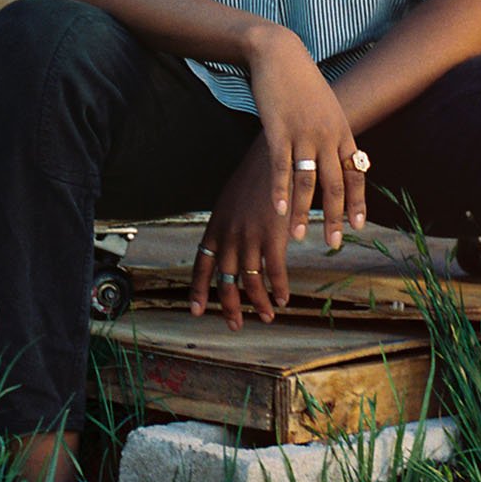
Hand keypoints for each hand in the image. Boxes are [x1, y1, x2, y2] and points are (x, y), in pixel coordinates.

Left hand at [189, 136, 290, 329]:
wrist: (274, 157)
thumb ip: (228, 225)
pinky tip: (284, 298)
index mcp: (216, 227)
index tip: (196, 310)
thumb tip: (229, 244)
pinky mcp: (273, 236)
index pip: (201, 265)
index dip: (198, 290)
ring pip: (250, 282)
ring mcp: (250, 238)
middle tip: (234, 324)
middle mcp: (229, 236)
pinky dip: (279, 289)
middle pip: (225, 280)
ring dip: (258, 304)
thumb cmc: (255, 177)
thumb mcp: (231, 201)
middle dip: (229, 306)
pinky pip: (274, 273)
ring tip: (266, 315)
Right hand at [242, 26, 368, 251]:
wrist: (280, 53)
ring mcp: (303, 134)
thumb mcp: (326, 107)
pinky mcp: (279, 131)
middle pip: (335, 184)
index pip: (355, 173)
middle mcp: (327, 136)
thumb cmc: (301, 82)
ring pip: (308, 182)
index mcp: (342, 130)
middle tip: (335, 243)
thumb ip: (333, 133)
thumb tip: (340, 156)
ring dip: (305, 213)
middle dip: (336, 217)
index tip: (359, 226)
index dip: (358, 201)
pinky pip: (281, 169)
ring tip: (300, 237)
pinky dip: (281, 192)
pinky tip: (279, 212)